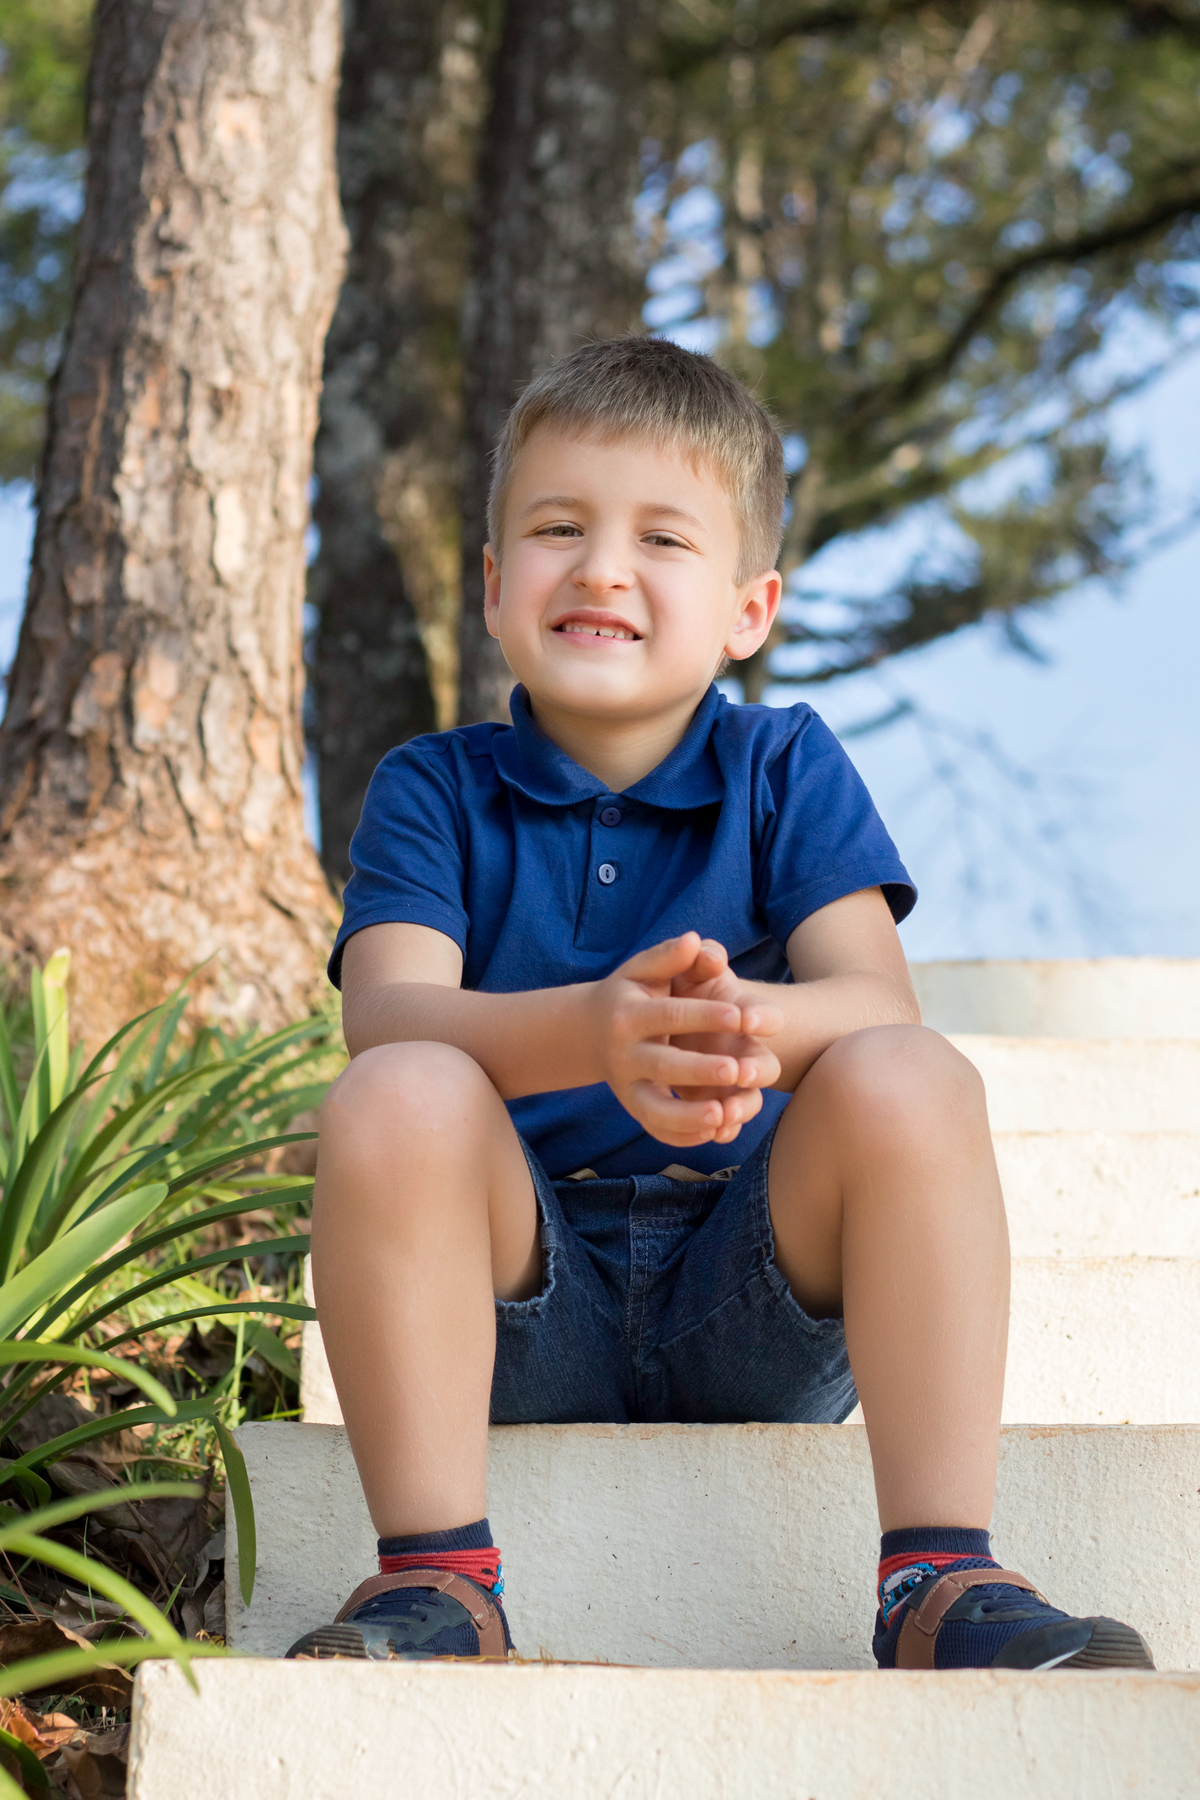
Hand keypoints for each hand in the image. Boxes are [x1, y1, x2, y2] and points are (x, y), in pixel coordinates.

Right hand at [591, 934, 767, 1147]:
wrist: (590, 1031)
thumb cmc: (631, 993)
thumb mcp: (643, 969)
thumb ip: (670, 955)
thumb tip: (695, 942)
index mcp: (629, 1015)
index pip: (669, 1014)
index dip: (704, 1015)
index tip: (741, 1015)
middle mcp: (624, 1054)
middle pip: (662, 1065)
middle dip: (699, 1070)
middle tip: (737, 1069)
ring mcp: (626, 1087)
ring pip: (654, 1109)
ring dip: (687, 1116)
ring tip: (723, 1115)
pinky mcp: (633, 1109)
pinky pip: (656, 1130)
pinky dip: (683, 1136)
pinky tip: (715, 1133)